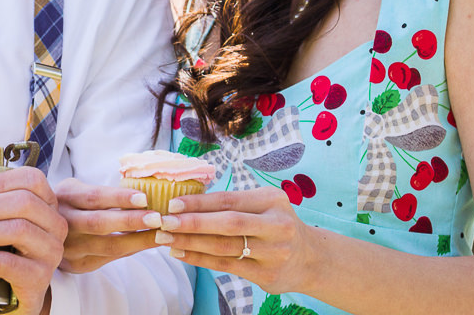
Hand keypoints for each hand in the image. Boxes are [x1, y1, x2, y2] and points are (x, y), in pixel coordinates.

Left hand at [0, 166, 66, 314]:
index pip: (32, 179)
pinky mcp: (39, 277)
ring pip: (17, 230)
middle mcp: (54, 225)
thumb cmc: (4, 250)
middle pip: (24, 203)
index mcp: (46, 204)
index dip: (0, 181)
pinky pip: (8, 262)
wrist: (11, 297)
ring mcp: (50, 252)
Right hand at [56, 178, 162, 272]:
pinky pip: (109, 258)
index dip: (119, 197)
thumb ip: (101, 192)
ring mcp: (69, 247)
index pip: (94, 197)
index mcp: (65, 197)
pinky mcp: (77, 265)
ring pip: (108, 246)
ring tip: (160, 234)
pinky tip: (147, 243)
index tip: (144, 197)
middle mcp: (64, 223)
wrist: (40, 229)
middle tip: (158, 218)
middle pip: (100, 223)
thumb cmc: (69, 204)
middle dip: (131, 221)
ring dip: (137, 240)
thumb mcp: (76, 189)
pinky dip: (131, 250)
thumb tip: (143, 191)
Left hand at [152, 187, 315, 294]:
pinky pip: (226, 266)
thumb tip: (187, 199)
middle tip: (164, 221)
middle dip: (192, 223)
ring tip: (166, 238)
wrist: (309, 259)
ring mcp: (274, 253)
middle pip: (227, 224)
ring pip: (224, 247)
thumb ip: (234, 203)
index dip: (199, 202)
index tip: (172, 204)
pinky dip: (200, 259)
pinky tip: (181, 253)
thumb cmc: (275, 224)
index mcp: (272, 201)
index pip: (229, 200)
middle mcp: (276, 225)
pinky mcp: (267, 275)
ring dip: (191, 242)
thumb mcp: (264, 205)